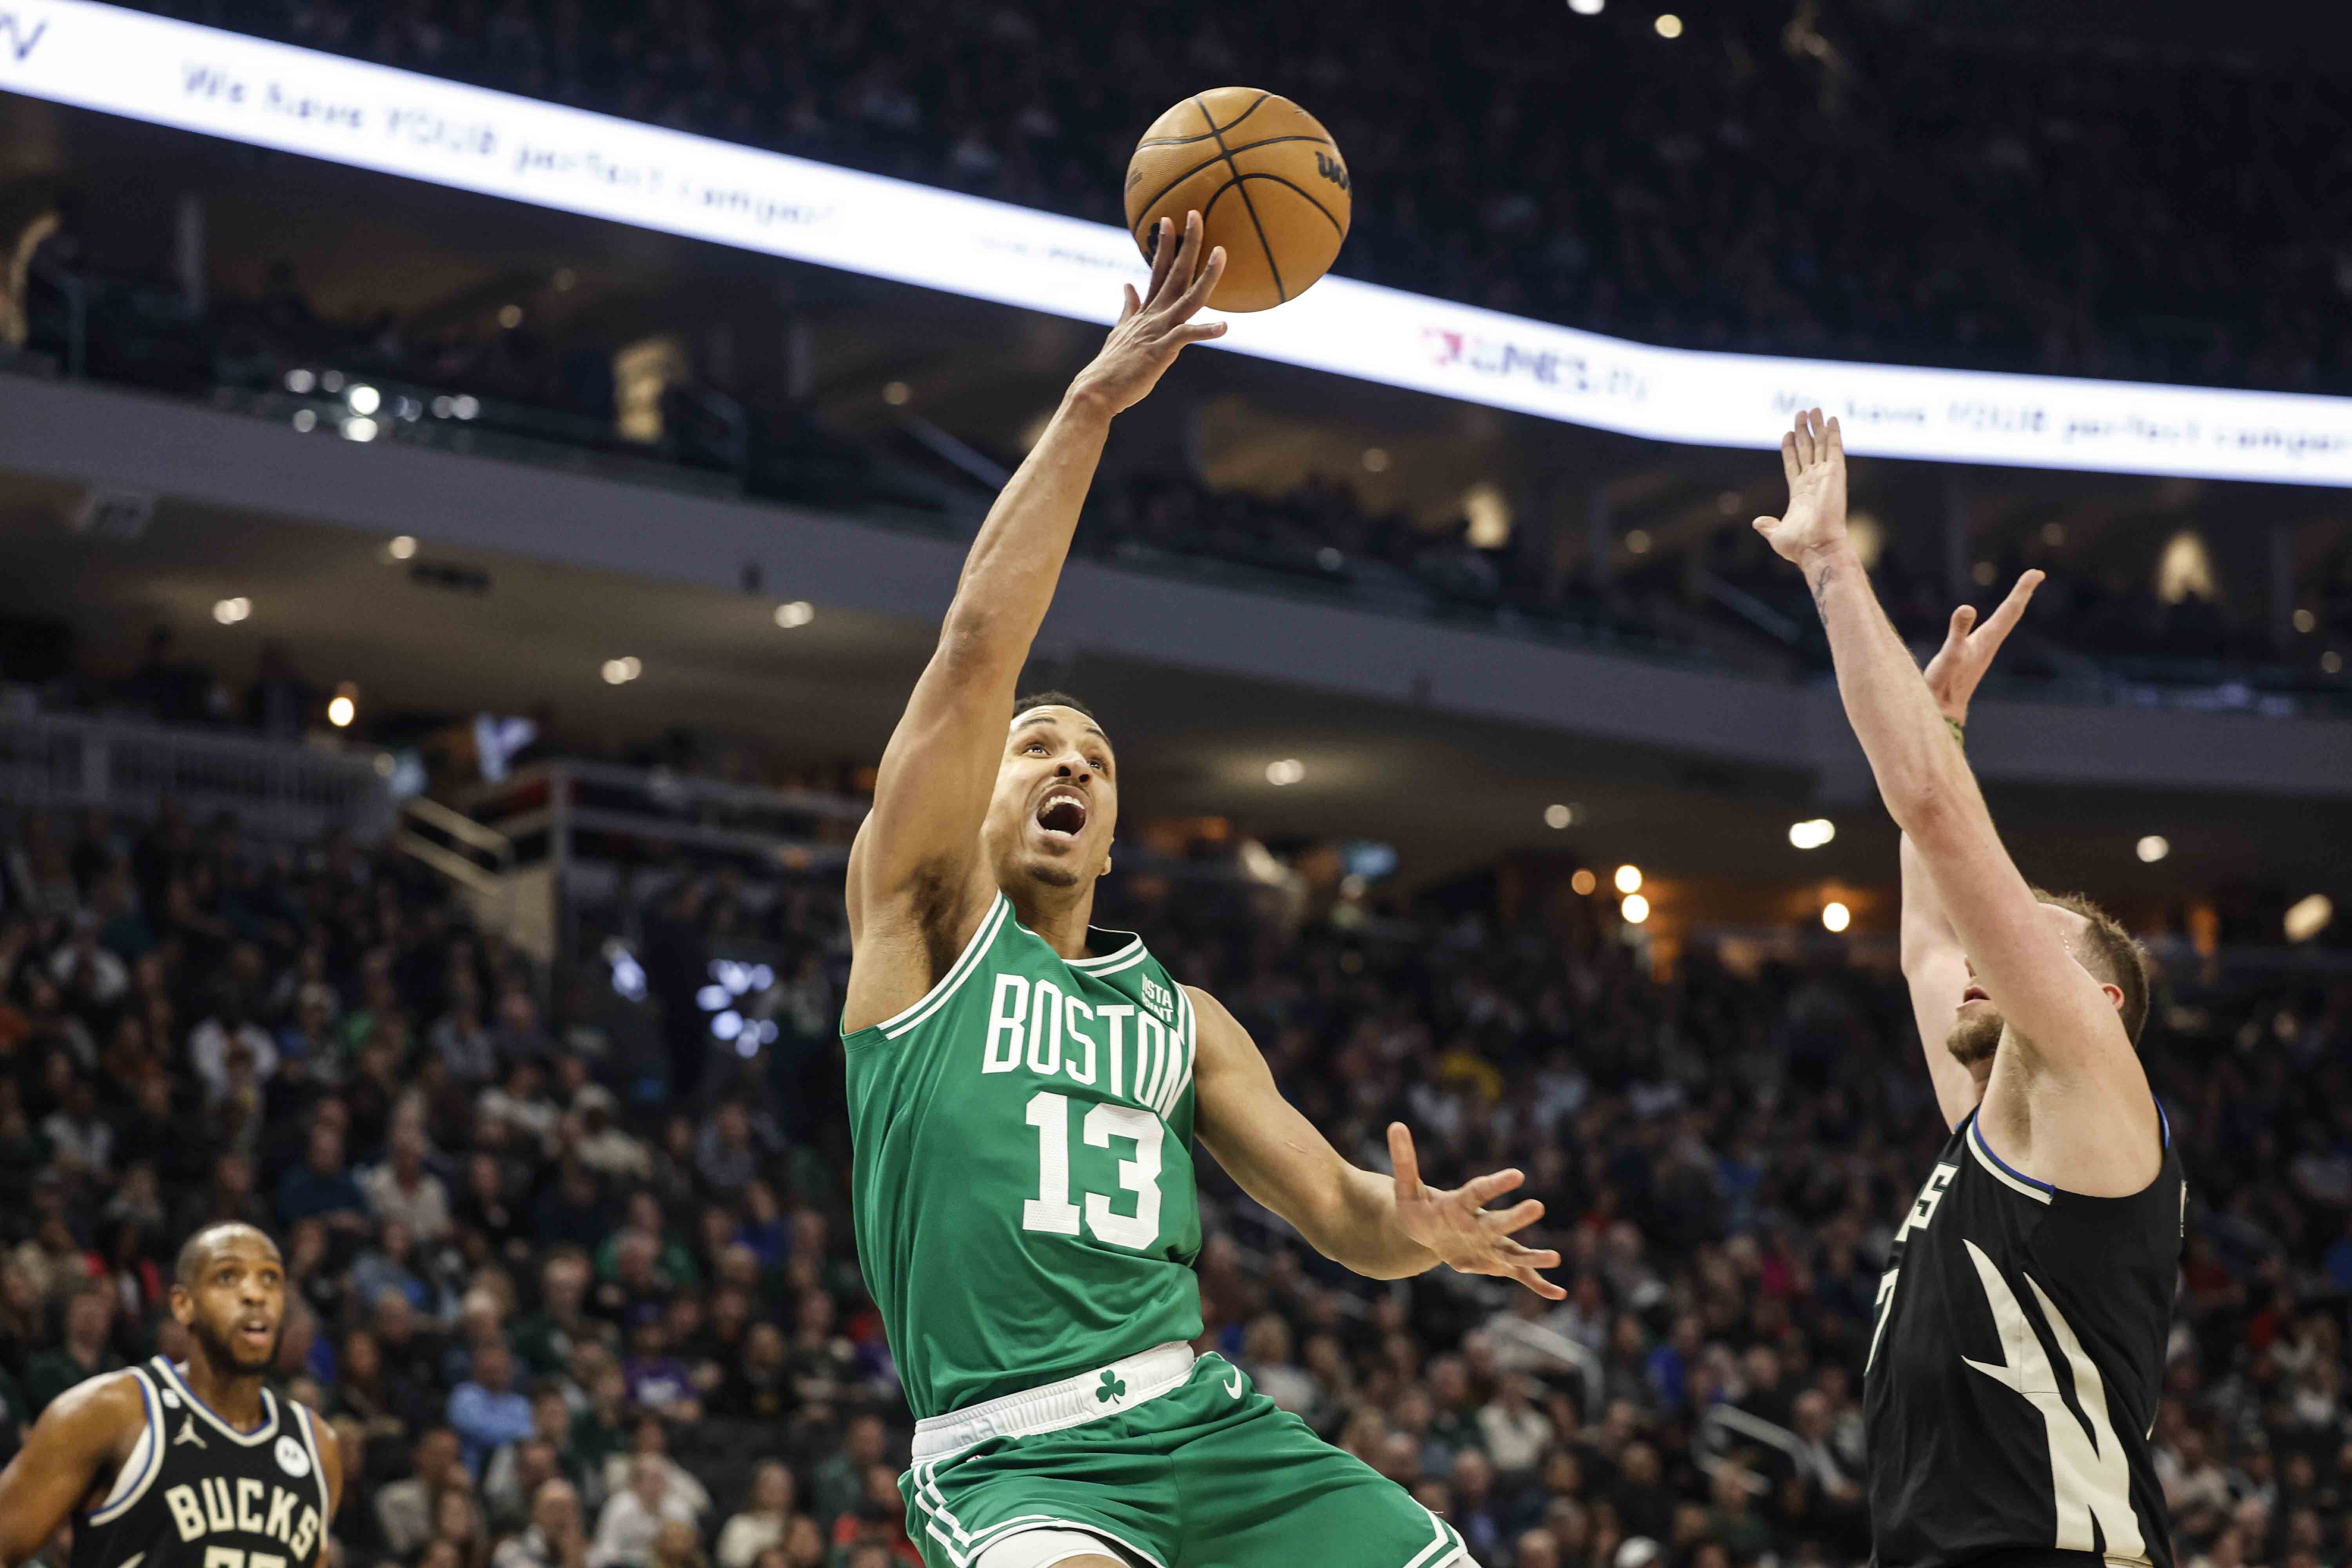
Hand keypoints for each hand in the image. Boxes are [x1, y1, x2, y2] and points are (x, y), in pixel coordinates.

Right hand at [1066, 210, 1227, 417]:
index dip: (1165, 245)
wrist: (1096, 391)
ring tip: (1222, 253)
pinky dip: (1206, 331)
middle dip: (1187, 243)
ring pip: (1187, 298)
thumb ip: (1128, 308)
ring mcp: (1157, 331)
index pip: (1157, 270)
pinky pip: (1186, 337)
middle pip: (1175, 273)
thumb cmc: (1112, 366)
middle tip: (1195, 214)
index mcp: (1146, 311)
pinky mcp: (1160, 351)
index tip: (1168, 219)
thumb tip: (1127, 286)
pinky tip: (1225, 327)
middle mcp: (1154, 315)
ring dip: (1207, 276)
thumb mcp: (1120, 331)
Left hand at [1388, 1123, 1564, 1299]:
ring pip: (1513, 1251)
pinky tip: (1559, 1294)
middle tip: (1538, 1206)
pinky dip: (1538, 1284)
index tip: (1517, 1174)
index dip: (1496, 1184)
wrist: (1428, 1230)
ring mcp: (1489, 1244)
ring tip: (1555, 1258)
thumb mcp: (1406, 1187)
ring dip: (1532, 1256)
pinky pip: (1517, 1275)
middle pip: (1497, 1222)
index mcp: (1461, 1203)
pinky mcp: (1493, 1262)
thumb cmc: (1418, 1206)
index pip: (1478, 1191)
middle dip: (1515, 1217)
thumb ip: (1404, 1159)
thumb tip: (1395, 1125)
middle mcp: (1479, 1223)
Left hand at [1753, 408, 1847, 567]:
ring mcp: (1824, 476)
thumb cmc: (1798, 546)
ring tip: (1813, 409)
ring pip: (1820, 444)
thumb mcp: (1776, 534)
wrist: (1816, 547)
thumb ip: (1768, 526)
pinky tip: (1831, 419)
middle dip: (1804, 431)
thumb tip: (1757, 523)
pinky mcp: (1835, 473)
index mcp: (1799, 492)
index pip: (1794, 463)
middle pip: (1807, 449)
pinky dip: (1833, 433)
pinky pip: (1834, 448)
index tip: (1788, 433)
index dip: (1791, 448)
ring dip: (1817, 426)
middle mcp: (1813, 481)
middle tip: (1801, 412)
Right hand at [1922, 569, 2043, 724]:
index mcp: (1987, 641)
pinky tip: (1991, 624)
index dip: (2022, 590)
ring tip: (2020, 595)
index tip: (2037, 572)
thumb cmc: (1945, 686)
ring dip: (2012, 607)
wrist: (1943, 713)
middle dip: (2022, 594)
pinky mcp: (1972, 657)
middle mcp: (1989, 644)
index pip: (2010, 610)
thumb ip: (1958, 632)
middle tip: (2035, 575)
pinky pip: (1990, 631)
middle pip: (2011, 614)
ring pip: (2003, 624)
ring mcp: (1982, 651)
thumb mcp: (1950, 655)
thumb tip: (1967, 608)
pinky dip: (1997, 620)